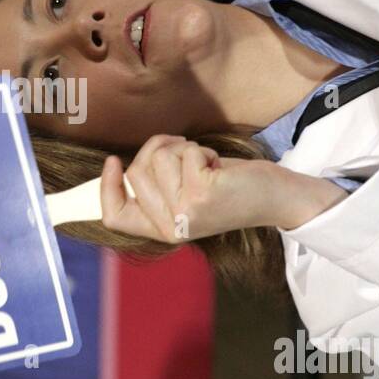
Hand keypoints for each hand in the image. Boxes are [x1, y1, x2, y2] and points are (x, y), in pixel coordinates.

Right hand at [99, 134, 347, 241]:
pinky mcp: (200, 193)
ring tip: (204, 161)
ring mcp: (184, 211)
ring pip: (157, 158)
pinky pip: (182, 152)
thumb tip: (117, 168)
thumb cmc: (228, 188)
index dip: (106, 187)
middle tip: (184, 150)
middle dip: (157, 149)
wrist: (273, 198)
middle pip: (134, 173)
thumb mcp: (184, 194)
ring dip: (181, 148)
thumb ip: (154, 188)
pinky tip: (218, 166)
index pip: (114, 217)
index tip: (112, 161)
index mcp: (163, 231)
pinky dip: (201, 149)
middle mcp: (170, 227)